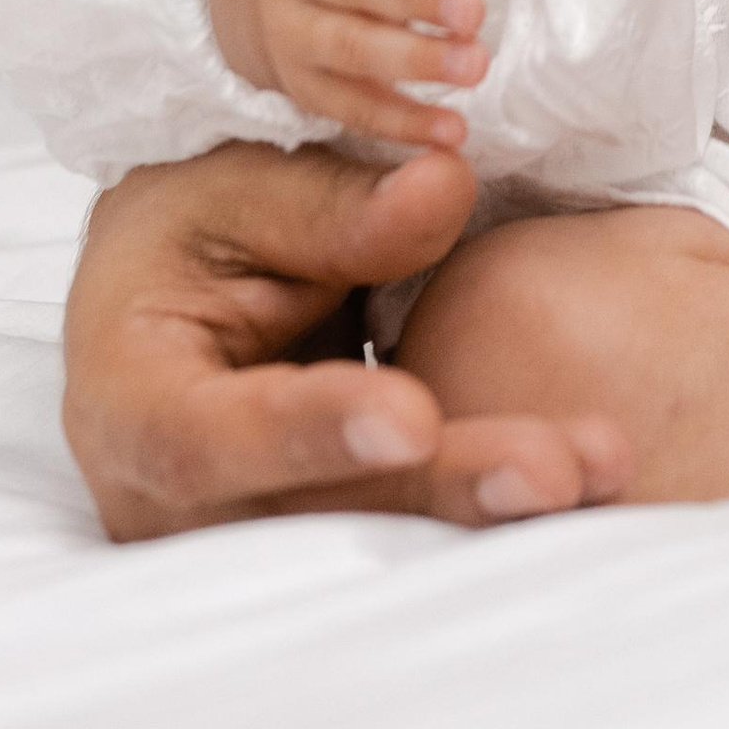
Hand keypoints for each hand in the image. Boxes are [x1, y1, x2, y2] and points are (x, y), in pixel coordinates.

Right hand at [61, 140, 630, 538]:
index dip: (308, 435)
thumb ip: (332, 203)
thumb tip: (444, 188)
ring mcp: (251, 538)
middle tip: (554, 469)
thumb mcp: (238, 186)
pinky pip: (410, 534)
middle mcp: (178, 501)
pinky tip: (594, 481)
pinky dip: (496, 504)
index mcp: (128, 401)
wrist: (188, 279)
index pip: (205, 439)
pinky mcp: (325, 537)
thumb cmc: (195, 223)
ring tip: (600, 470)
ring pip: (374, 542)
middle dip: (438, 492)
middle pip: (312, 519)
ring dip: (490, 508)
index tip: (411, 414)